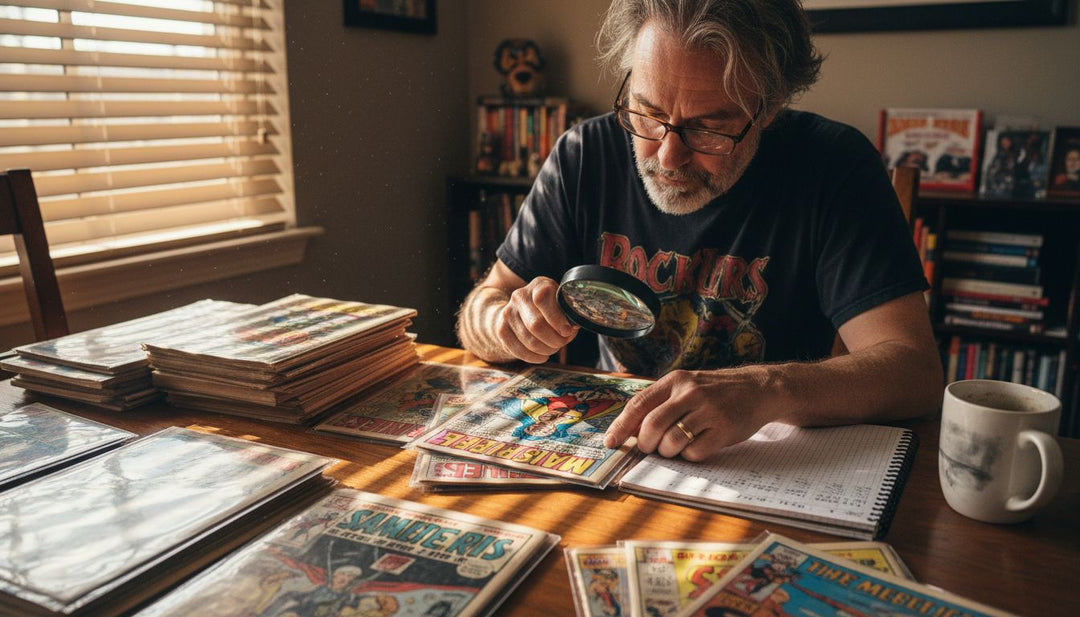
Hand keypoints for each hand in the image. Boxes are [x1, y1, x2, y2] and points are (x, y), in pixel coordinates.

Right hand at [494, 276, 578, 362]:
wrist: (523, 309)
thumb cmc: (551, 308)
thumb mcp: (561, 303)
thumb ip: (567, 314)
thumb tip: (570, 329)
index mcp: (538, 285)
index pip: (542, 299)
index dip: (557, 318)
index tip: (567, 331)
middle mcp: (520, 296)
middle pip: (536, 324)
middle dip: (554, 339)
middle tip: (562, 343)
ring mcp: (508, 312)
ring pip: (530, 341)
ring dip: (546, 349)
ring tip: (553, 348)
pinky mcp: (501, 329)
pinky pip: (518, 350)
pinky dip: (533, 357)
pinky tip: (542, 356)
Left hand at [604, 367, 772, 460]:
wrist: (759, 389)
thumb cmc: (716, 393)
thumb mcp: (687, 386)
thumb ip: (661, 403)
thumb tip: (630, 430)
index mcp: (675, 380)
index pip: (639, 404)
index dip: (622, 425)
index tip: (611, 441)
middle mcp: (690, 392)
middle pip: (652, 425)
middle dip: (646, 444)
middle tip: (650, 448)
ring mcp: (708, 410)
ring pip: (671, 441)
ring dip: (668, 452)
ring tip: (675, 447)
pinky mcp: (724, 428)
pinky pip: (695, 452)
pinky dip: (690, 456)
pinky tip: (697, 447)